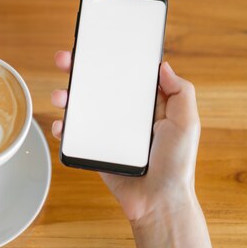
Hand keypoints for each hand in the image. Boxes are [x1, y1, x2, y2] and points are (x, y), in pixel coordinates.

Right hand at [51, 51, 200, 225]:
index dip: (110, 59)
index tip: (96, 45)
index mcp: (146, 105)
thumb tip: (163, 65)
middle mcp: (124, 115)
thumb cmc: (176, 164)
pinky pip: (74, 135)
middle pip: (97, 86)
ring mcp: (106, 131)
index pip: (125, 75)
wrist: (157, 202)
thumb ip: (180, 92)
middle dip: (78, 71)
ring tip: (60, 96)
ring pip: (81, 107)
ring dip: (66, 97)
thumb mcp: (186, 123)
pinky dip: (63, 128)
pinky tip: (61, 126)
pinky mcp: (94, 149)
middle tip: (64, 60)